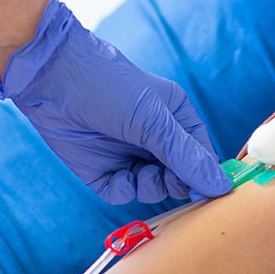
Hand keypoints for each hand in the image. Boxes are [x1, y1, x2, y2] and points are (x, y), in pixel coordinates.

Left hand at [0, 0, 231, 204]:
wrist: (52, 80)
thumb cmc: (108, 87)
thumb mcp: (152, 120)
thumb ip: (186, 156)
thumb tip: (222, 186)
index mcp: (176, 119)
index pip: (201, 156)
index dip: (204, 176)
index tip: (203, 192)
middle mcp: (154, 140)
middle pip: (179, 178)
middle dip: (174, 182)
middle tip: (165, 178)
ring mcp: (128, 156)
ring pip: (153, 190)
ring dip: (149, 187)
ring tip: (138, 173)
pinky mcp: (103, 171)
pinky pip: (123, 193)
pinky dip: (123, 190)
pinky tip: (117, 176)